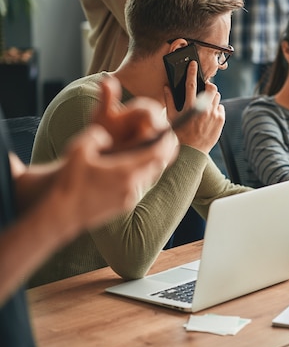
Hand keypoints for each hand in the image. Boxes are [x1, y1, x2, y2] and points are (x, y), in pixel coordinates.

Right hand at [57, 85, 178, 232]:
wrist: (60, 214)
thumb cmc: (68, 181)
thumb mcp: (78, 149)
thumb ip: (95, 136)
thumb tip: (106, 136)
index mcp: (125, 171)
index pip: (157, 155)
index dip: (166, 143)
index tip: (169, 133)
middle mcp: (132, 187)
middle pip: (157, 167)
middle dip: (159, 153)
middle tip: (160, 140)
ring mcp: (129, 199)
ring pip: (148, 178)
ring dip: (149, 166)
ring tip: (143, 153)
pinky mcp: (123, 207)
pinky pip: (137, 188)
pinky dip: (137, 177)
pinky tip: (127, 171)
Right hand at [164, 61, 224, 152]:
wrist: (192, 151)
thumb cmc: (179, 134)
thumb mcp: (171, 117)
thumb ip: (169, 100)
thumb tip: (166, 87)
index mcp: (190, 106)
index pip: (191, 84)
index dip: (192, 72)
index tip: (194, 64)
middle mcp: (203, 109)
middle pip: (211, 88)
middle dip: (208, 86)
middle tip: (204, 89)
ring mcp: (214, 114)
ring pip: (217, 97)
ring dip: (211, 97)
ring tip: (205, 104)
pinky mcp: (221, 120)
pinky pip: (221, 108)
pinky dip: (216, 109)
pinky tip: (209, 115)